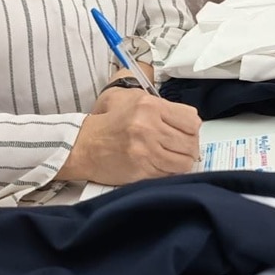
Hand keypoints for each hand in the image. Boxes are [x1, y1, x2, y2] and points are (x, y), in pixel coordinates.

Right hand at [61, 89, 200, 184]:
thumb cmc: (108, 123)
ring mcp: (146, 150)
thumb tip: (189, 122)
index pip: (192, 120)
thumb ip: (163, 107)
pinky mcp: (141, 170)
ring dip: (182, 161)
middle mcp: (149, 127)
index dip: (192, 128)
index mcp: (149, 106)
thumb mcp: (133, 100)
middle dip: (190, 147)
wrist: (82, 146)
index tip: (186, 132)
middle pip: (191, 142)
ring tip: (173, 158)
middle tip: (181, 148)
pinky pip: (169, 174)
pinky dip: (170, 172)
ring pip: (184, 161)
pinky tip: (161, 166)